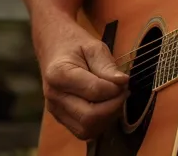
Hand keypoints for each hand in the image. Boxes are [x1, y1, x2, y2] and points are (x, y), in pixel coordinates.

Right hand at [37, 20, 128, 139]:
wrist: (54, 47)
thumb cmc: (75, 45)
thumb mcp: (93, 46)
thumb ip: (107, 65)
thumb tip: (122, 82)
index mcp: (59, 74)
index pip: (95, 92)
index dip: (115, 89)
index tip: (123, 80)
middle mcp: (54, 96)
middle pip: (90, 117)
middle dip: (114, 106)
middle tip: (123, 91)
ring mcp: (55, 110)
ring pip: (87, 130)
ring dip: (108, 117)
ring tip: (114, 98)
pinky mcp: (60, 118)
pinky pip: (84, 131)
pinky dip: (100, 123)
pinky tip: (105, 106)